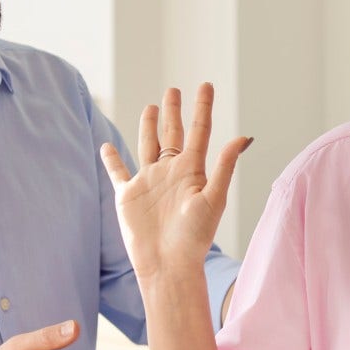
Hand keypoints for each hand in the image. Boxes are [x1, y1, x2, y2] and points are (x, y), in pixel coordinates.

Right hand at [99, 83, 250, 282]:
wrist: (168, 264)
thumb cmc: (194, 237)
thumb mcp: (213, 198)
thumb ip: (224, 166)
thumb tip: (242, 138)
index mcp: (192, 171)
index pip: (199, 131)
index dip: (202, 107)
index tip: (205, 85)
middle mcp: (171, 172)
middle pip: (172, 134)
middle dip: (173, 112)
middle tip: (173, 89)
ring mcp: (149, 182)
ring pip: (147, 146)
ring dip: (148, 127)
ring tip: (151, 107)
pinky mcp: (128, 196)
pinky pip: (118, 172)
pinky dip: (111, 159)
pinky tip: (106, 146)